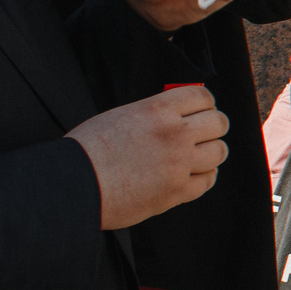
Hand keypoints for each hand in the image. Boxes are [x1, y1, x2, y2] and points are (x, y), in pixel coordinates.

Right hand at [70, 86, 228, 229]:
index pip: (203, 97)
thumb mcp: (121, 116)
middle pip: (219, 123)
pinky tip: (190, 176)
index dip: (204, 104)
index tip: (200, 112)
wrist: (71, 185)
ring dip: (210, 153)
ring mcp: (178, 163)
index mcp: (157, 110)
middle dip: (212, 127)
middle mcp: (174, 134)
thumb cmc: (88, 150)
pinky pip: (208, 180)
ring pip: (219, 152)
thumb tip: (179, 114)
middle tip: (201, 135)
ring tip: (195, 157)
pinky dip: (203, 177)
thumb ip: (154, 114)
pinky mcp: (176, 192)